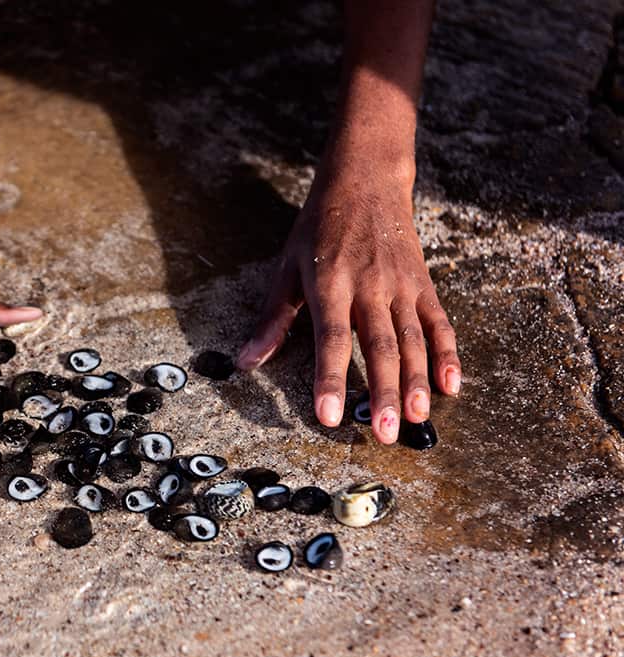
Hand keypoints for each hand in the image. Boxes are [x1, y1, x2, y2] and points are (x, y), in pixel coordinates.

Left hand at [236, 155, 460, 443]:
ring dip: (416, 383)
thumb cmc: (318, 229)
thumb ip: (271, 320)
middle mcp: (369, 287)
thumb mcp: (286, 268)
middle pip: (379, 347)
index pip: (331, 339)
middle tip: (383, 435)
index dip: (330, 378)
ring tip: (416, 419)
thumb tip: (245, 363)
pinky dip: (447, 354)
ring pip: (413, 340)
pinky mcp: (423, 284)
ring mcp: (401, 286)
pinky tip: (451, 386)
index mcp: (330, 283)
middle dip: (381, 393)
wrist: (366, 181)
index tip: (328, 416)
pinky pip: (439, 323)